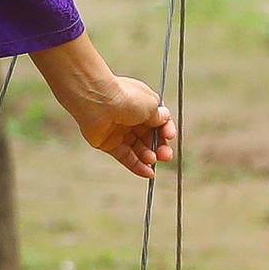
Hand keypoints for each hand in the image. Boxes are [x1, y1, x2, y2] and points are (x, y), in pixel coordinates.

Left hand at [28, 35, 173, 178]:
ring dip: (148, 157)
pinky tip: (147, 172)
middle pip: (149, 137)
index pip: (159, 121)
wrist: (98, 101)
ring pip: (138, 149)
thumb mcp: (151, 105)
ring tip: (153, 160)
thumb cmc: (125, 97)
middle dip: (159, 147)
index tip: (170, 136)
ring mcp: (119, 131)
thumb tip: (164, 120)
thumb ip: (159, 117)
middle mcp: (131, 117)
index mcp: (142, 104)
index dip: (166, 130)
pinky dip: (137, 166)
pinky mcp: (108, 143)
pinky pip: (125, 157)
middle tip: (165, 155)